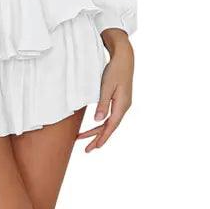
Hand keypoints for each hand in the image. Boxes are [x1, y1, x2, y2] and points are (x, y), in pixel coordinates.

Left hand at [77, 28, 133, 151]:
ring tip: (84, 138)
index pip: (111, 126)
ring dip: (98, 131)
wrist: (124, 58)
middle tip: (86, 150)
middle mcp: (123, 107)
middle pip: (109, 127)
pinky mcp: (119, 99)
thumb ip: (102, 104)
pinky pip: (110, 115)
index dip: (102, 137)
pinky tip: (95, 125)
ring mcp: (122, 104)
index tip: (94, 147)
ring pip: (109, 122)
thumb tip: (98, 121)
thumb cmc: (115, 70)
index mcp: (122, 105)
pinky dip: (102, 123)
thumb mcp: (106, 87)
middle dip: (97, 138)